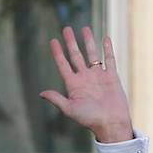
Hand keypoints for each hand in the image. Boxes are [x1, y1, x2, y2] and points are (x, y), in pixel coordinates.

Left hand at [41, 26, 132, 143]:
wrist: (111, 124)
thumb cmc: (90, 119)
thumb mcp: (70, 109)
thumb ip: (57, 99)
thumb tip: (41, 93)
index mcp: (73, 85)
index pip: (63, 65)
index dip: (57, 53)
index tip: (53, 41)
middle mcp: (85, 78)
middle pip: (76, 56)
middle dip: (71, 42)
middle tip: (66, 29)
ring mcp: (98, 76)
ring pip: (92, 54)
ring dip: (88, 41)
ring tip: (84, 28)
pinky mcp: (111, 76)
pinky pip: (109, 59)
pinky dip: (107, 49)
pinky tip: (105, 38)